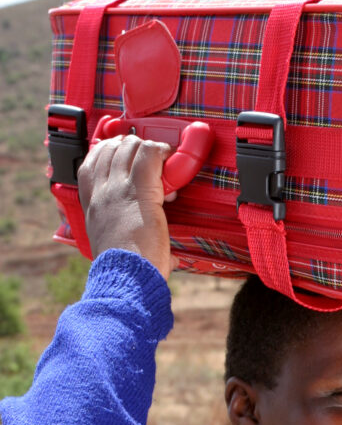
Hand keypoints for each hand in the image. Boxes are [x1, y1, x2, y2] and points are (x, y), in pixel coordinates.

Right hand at [78, 135, 175, 279]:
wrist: (125, 277)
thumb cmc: (125, 272)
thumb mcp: (116, 251)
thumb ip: (134, 247)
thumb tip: (169, 259)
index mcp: (91, 206)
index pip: (89, 165)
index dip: (107, 153)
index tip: (125, 157)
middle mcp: (101, 193)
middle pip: (110, 149)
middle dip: (131, 148)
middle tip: (149, 162)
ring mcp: (117, 189)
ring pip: (128, 148)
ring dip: (147, 149)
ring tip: (161, 162)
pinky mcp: (139, 190)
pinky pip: (148, 155)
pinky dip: (160, 151)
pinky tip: (168, 158)